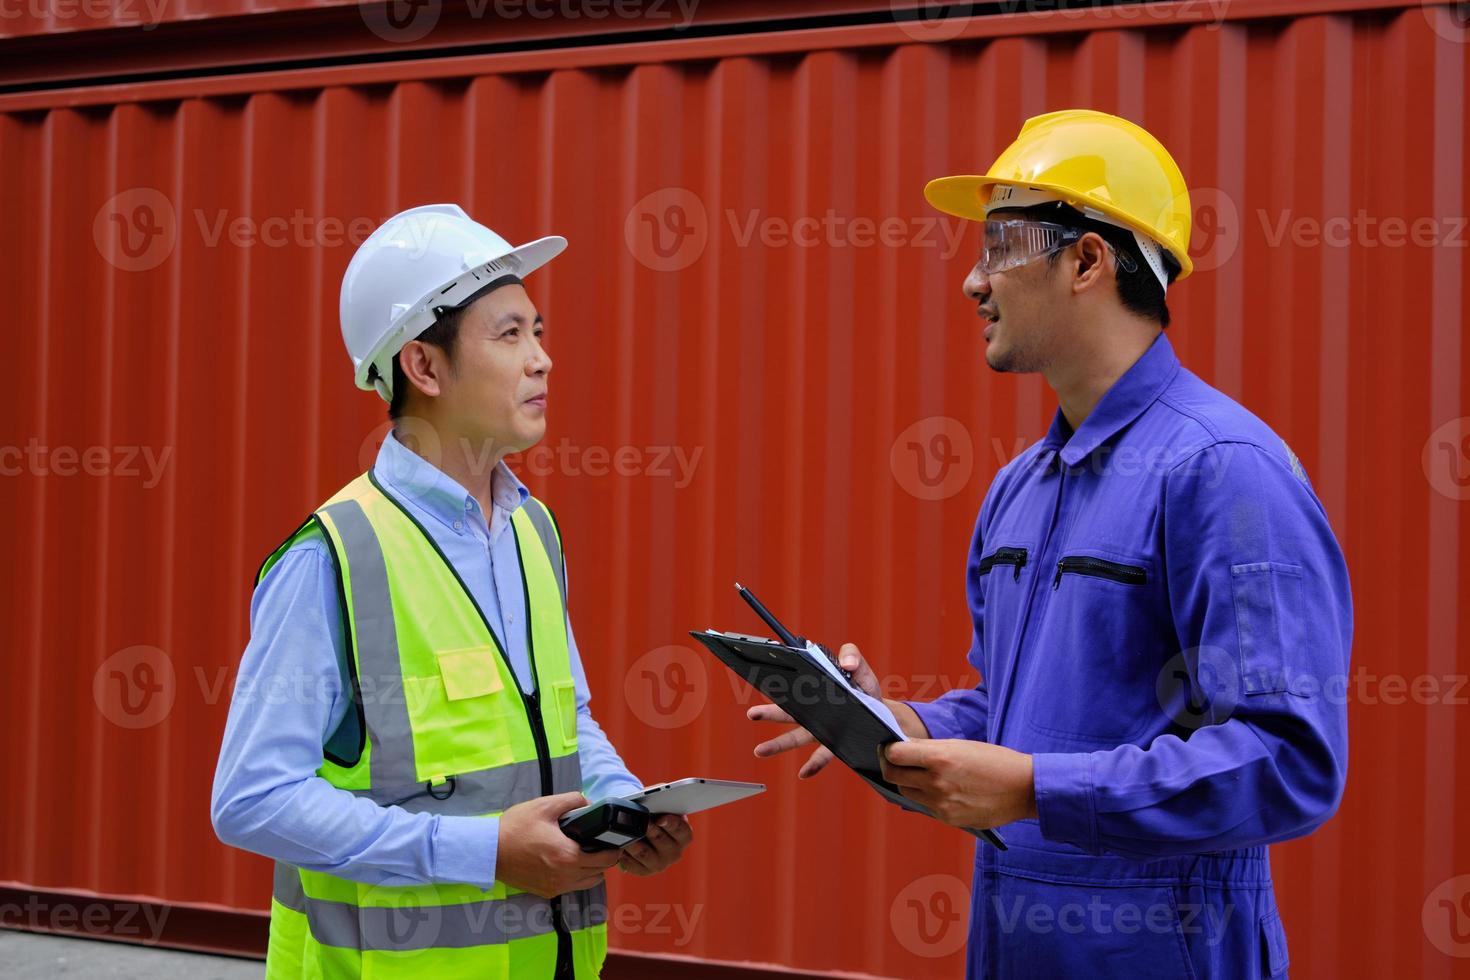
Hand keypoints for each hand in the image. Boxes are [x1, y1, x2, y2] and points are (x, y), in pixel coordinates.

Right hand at [496, 792, 621, 898]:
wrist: (489, 851)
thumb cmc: (515, 828)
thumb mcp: (545, 806)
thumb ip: (572, 800)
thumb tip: (589, 804)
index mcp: (568, 855)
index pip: (607, 859)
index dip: (613, 848)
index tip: (610, 839)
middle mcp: (565, 876)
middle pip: (601, 872)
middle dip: (604, 858)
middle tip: (597, 843)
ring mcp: (556, 887)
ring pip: (588, 883)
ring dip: (592, 870)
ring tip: (583, 852)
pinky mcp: (546, 892)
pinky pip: (572, 887)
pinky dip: (576, 877)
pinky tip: (567, 861)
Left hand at [618, 814, 692, 875]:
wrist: (648, 837)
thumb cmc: (657, 818)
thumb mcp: (664, 811)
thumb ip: (661, 808)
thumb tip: (649, 806)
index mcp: (683, 837)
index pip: (681, 829)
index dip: (671, 823)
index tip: (660, 818)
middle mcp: (674, 853)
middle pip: (659, 839)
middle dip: (647, 829)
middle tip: (637, 821)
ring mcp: (659, 864)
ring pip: (642, 852)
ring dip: (631, 841)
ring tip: (622, 832)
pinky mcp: (644, 871)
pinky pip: (631, 863)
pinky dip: (623, 853)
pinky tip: (618, 844)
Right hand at [746, 642, 928, 777]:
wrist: (881, 714)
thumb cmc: (865, 689)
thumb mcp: (860, 669)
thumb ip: (852, 656)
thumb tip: (846, 664)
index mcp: (814, 690)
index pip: (791, 685)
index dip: (777, 685)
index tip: (763, 682)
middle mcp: (812, 711)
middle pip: (787, 712)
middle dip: (769, 713)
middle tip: (752, 714)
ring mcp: (821, 728)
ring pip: (796, 737)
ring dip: (777, 744)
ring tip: (759, 751)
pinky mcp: (834, 742)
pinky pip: (822, 755)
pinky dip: (813, 764)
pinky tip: (803, 773)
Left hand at [878, 739, 1036, 829]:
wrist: (1024, 788)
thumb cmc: (994, 761)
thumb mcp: (961, 746)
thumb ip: (929, 749)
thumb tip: (901, 748)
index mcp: (940, 758)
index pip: (895, 755)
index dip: (888, 750)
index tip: (888, 747)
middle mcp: (937, 782)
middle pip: (894, 776)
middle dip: (891, 766)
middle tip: (894, 760)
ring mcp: (942, 803)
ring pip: (907, 792)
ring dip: (908, 782)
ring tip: (918, 774)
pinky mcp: (949, 818)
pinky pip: (925, 806)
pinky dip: (926, 796)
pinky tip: (939, 788)